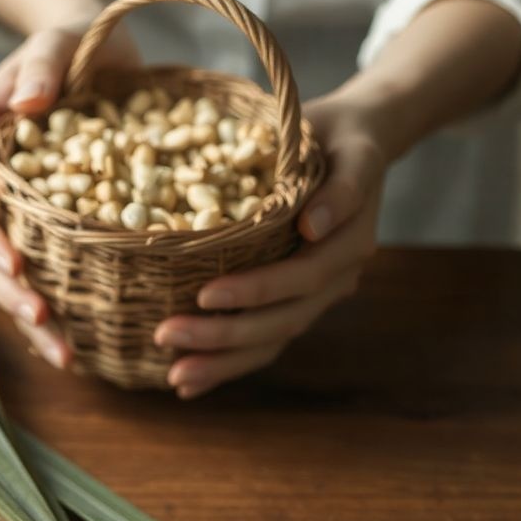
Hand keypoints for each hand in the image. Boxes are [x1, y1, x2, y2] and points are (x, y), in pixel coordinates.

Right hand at [0, 26, 138, 368]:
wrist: (99, 64)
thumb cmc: (74, 48)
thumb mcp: (59, 42)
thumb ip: (42, 65)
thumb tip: (25, 103)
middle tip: (28, 292)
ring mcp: (9, 217)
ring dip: (23, 309)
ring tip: (58, 345)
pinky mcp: (38, 240)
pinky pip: (34, 282)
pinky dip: (49, 319)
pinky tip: (71, 352)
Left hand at [154, 94, 388, 397]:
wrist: (354, 143)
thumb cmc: (338, 139)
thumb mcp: (350, 149)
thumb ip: (342, 187)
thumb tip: (314, 224)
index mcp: (350, 243)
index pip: (302, 276)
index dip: (256, 290)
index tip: (204, 294)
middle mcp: (336, 279)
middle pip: (282, 320)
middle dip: (223, 335)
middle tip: (166, 337)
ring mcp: (316, 297)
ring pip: (271, 341)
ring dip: (222, 363)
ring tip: (175, 378)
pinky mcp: (294, 303)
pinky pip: (264, 341)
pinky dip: (227, 364)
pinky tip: (188, 382)